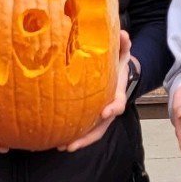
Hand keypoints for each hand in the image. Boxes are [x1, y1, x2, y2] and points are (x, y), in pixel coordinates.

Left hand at [61, 30, 134, 151]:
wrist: (117, 71)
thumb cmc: (116, 62)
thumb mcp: (121, 52)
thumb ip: (123, 44)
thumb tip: (123, 34)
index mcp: (117, 93)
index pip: (118, 103)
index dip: (113, 108)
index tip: (106, 112)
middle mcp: (109, 108)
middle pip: (101, 127)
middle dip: (88, 137)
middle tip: (72, 144)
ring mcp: (100, 115)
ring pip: (92, 132)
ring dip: (78, 141)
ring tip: (62, 147)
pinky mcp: (90, 117)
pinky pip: (83, 129)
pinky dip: (73, 136)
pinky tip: (57, 142)